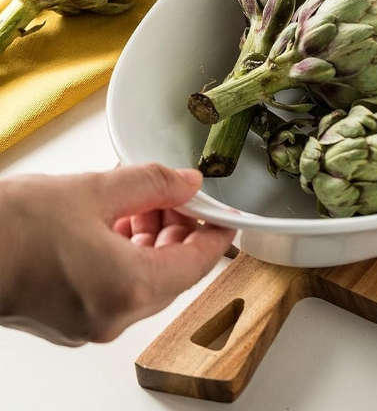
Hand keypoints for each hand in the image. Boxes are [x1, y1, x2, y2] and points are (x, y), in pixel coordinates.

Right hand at [0, 164, 233, 345]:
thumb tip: (189, 183)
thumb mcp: (93, 191)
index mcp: (129, 287)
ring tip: (141, 198)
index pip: (200, 262)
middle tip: (174, 192)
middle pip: (174, 272)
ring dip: (153, 238)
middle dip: (180, 227)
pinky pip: (119, 286)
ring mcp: (91, 323)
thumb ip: (151, 184)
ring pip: (146, 278)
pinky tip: (116, 219)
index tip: (226, 210)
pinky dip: (128, 253)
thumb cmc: (11, 228)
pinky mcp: (71, 319)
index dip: (217, 231)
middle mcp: (115, 315)